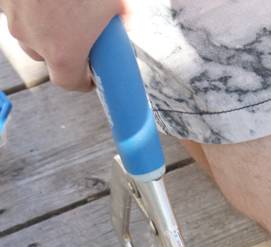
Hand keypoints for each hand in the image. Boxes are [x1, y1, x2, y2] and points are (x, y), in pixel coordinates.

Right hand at [3, 0, 125, 89]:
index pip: (70, 82)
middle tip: (81, 32)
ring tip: (63, 5)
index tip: (92, 74)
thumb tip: (126, 18)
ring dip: (45, 26)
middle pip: (47, 57)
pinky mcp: (4, 0)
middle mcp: (33, 40)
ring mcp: (14, 17)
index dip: (83, 79)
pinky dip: (31, 4)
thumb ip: (120, 14)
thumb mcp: (113, 0)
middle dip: (64, 49)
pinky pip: (19, 9)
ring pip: (30, 32)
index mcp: (63, 52)